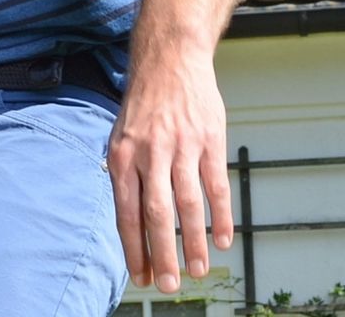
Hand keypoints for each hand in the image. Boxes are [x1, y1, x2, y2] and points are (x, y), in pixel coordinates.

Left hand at [108, 54, 233, 293]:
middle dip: (163, 255)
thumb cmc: (144, 105)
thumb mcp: (121, 136)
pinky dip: (220, 216)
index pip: (127, 214)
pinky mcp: (209, 140)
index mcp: (123, 157)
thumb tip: (131, 225)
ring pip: (189, 205)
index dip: (135, 249)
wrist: (170, 59)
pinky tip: (223, 240)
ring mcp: (182, 147)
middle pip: (158, 215)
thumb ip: (126, 177)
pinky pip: (216, 186)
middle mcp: (150, 154)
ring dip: (195, 243)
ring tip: (199, 270)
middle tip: (170, 285)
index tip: (141, 277)